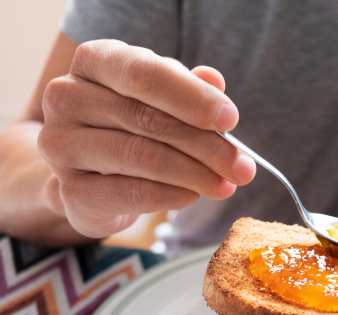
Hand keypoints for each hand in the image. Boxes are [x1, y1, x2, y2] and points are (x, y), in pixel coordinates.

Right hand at [37, 39, 255, 237]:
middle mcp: (68, 97)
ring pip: (141, 157)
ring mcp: (61, 145)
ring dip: (195, 174)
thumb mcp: (163, 99)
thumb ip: (190, 89)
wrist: (91, 175)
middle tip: (243, 167)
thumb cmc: (133, 125)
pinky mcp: (70, 191)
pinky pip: (131, 193)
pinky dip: (171, 196)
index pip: (145, 73)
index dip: (193, 97)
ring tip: (226, 185)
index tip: (231, 119)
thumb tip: (215, 81)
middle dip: (207, 146)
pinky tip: (193, 196)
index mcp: (94, 61)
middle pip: (149, 119)